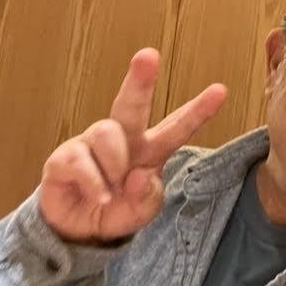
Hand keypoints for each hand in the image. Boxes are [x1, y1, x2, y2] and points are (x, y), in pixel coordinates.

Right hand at [39, 48, 226, 243]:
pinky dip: (93, 184)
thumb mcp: (142, 211)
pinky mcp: (65, 157)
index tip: (221, 90)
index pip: (177, 127)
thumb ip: (148, 197)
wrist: (79, 230)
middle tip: (149, 55)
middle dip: (140, 80)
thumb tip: (139, 176)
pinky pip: (81, 161)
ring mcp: (91, 144)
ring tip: (111, 191)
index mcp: (151, 150)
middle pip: (133, 105)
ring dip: (114, 165)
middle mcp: (122, 140)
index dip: (198, 111)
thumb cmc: (118, 210)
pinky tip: (98, 196)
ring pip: (108, 134)